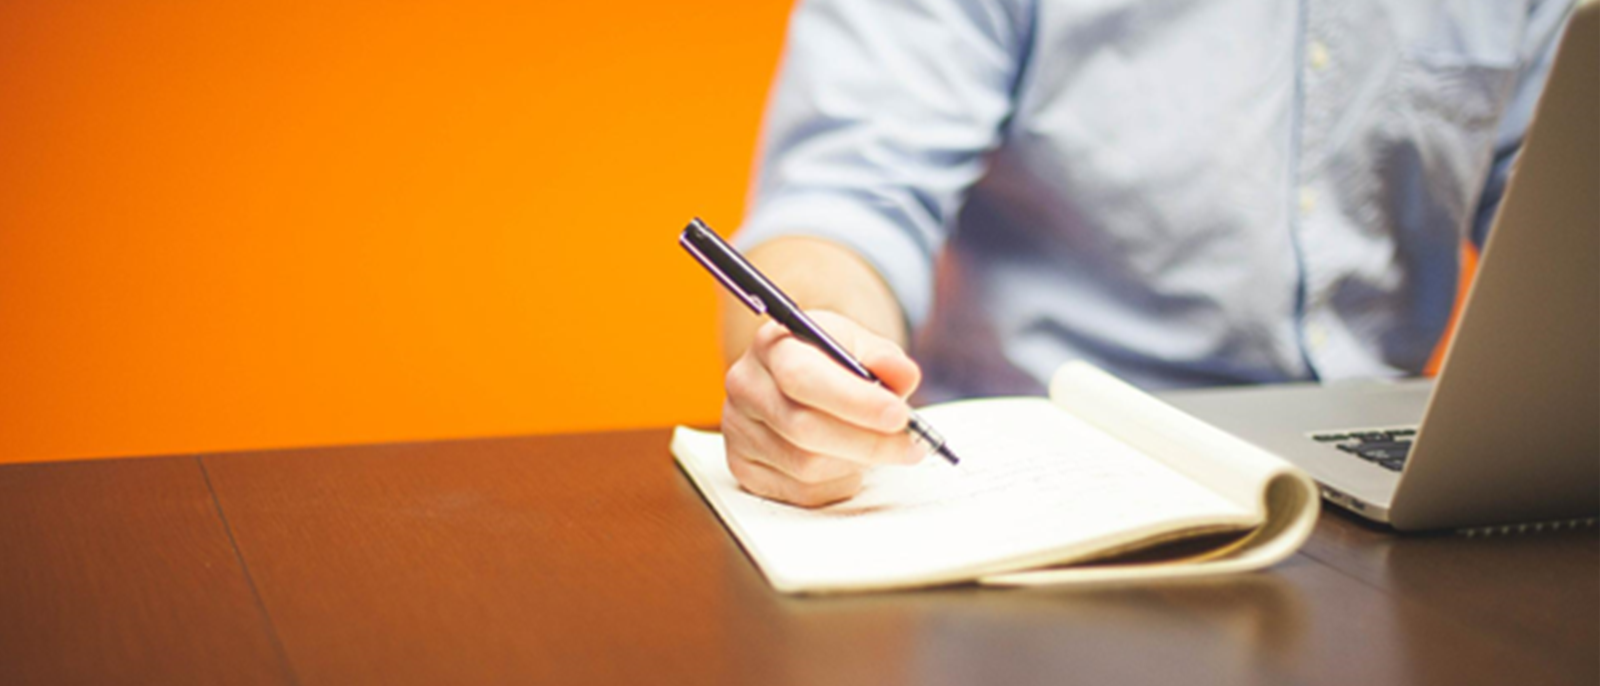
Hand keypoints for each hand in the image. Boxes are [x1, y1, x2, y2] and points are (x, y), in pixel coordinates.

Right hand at [722, 311, 925, 506]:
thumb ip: (884, 358)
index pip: (803, 377)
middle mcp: (746, 386)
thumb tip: (903, 375)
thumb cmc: (831, 362)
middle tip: (911, 445)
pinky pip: (801, 492)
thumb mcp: (860, 346)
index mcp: (772, 346)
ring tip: (879, 448)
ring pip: (805, 467)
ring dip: (855, 463)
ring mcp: (737, 430)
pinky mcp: (744, 468)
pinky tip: (847, 461)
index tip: (898, 416)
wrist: (797, 380)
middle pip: (803, 428)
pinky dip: (838, 482)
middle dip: (868, 442)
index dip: (853, 401)